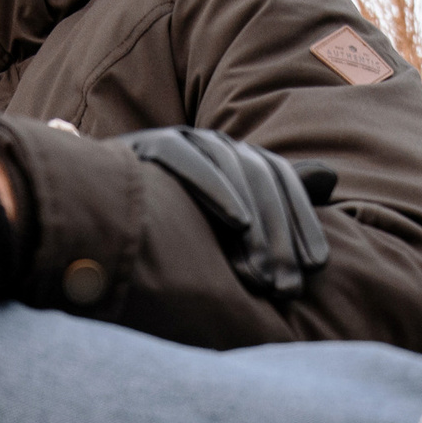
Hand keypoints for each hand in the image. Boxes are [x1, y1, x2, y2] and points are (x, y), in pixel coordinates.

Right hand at [117, 126, 333, 302]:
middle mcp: (208, 142)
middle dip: (279, 234)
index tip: (315, 267)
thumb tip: (332, 179)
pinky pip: (186, 159)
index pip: (280, 179)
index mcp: (231, 158)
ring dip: (254, 218)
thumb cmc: (164, 227)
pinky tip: (236, 221)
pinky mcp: (146, 145)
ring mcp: (176, 138)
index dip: (302, 222)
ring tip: (265, 267)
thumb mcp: (224, 223)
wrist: (89, 220)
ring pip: (230, 167)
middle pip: (259, 176)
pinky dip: (214, 186)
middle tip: (286, 284)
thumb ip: (274, 201)